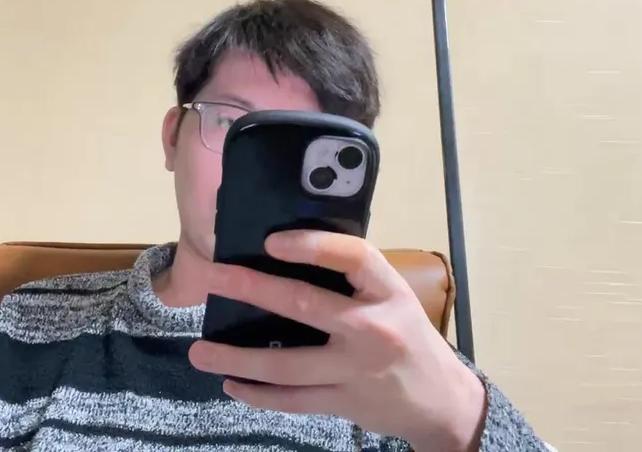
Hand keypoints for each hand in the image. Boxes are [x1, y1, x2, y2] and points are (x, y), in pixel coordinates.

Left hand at [188, 230, 486, 450]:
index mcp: (387, 291)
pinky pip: (291, 400)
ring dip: (236, 358)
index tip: (271, 241)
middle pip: (303, 305)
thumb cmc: (408, 337)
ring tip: (200, 351)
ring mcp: (356, 369)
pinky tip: (232, 383)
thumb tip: (288, 254)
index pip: (353, 257)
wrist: (442, 400)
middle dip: (251, 288)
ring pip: (285, 365)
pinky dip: (258, 393)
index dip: (311, 245)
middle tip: (212, 277)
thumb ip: (353, 280)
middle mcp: (372, 327)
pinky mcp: (343, 402)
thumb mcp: (393, 297)